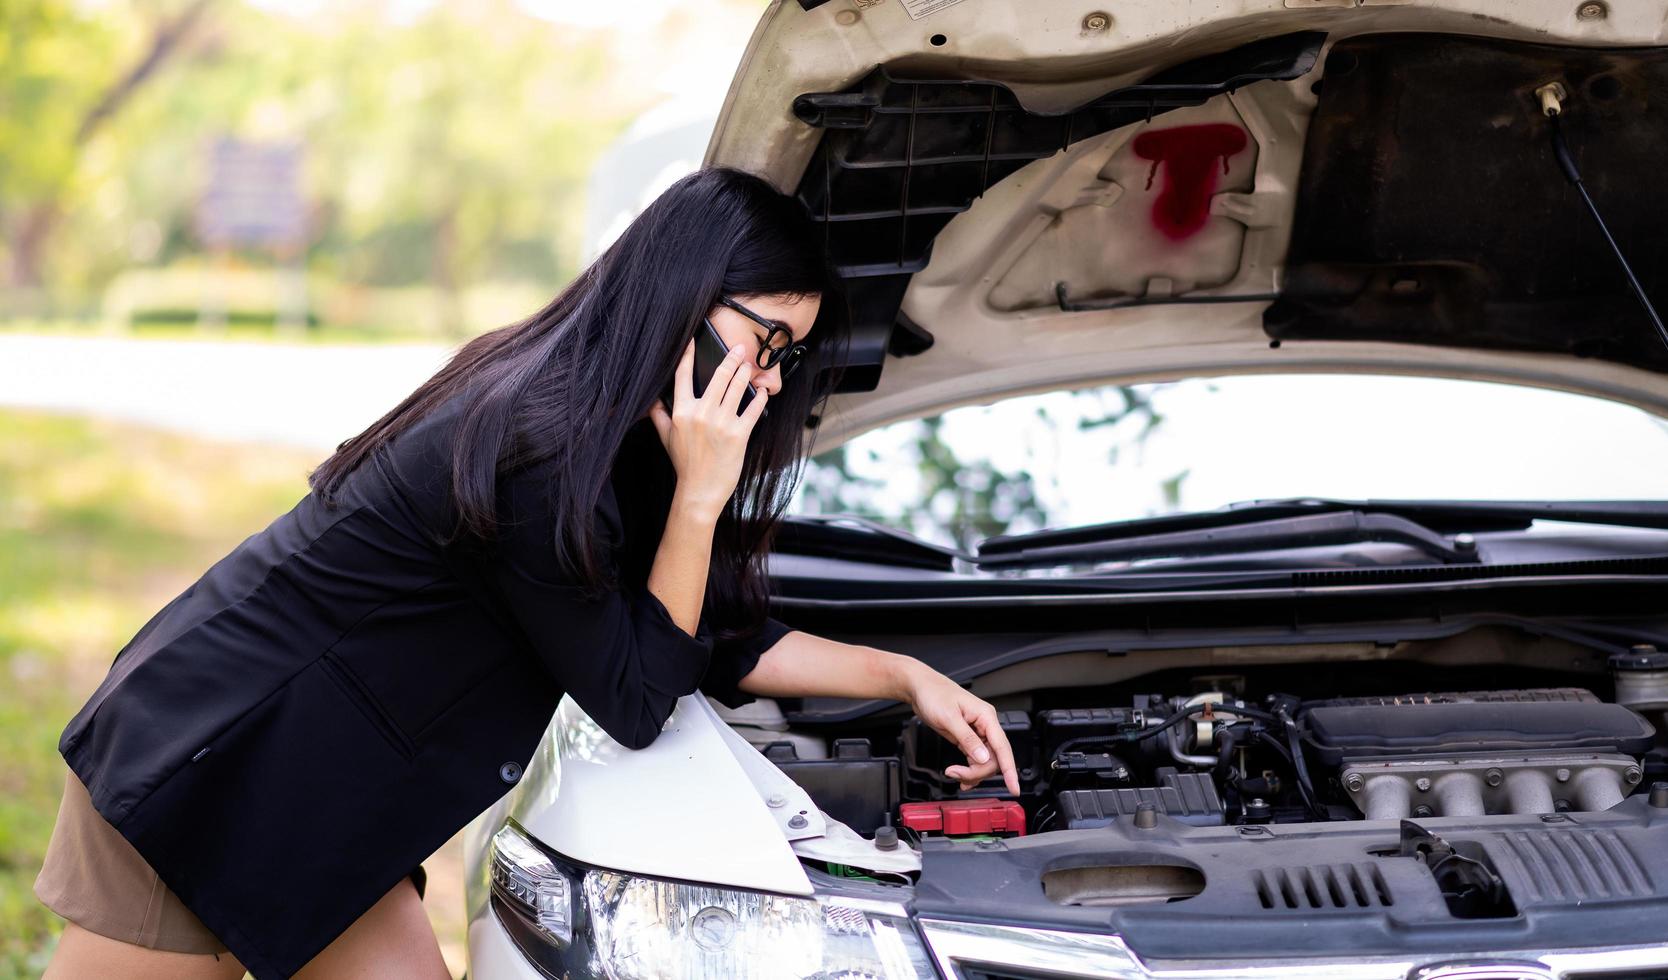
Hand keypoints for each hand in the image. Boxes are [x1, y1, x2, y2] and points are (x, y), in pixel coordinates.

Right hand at [649, 338, 767, 519]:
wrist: (700, 490)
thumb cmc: (684, 464)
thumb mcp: (666, 438)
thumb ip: (659, 416)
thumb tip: (652, 400)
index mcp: (681, 411)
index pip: (683, 376)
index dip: (688, 354)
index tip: (694, 339)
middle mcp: (701, 413)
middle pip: (718, 376)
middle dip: (731, 358)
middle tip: (740, 347)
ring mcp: (721, 423)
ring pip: (737, 388)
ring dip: (745, 373)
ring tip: (750, 365)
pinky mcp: (739, 434)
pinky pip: (753, 410)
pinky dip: (759, 398)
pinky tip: (762, 392)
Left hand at [899, 660, 1020, 795]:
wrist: (921, 688)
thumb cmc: (934, 694)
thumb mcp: (949, 717)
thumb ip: (967, 738)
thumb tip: (983, 757)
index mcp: (986, 717)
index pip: (1003, 747)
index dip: (1010, 770)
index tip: (1014, 787)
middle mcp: (985, 725)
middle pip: (993, 758)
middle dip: (978, 771)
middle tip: (957, 775)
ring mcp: (977, 732)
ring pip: (984, 761)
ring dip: (971, 772)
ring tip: (953, 774)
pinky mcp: (967, 738)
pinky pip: (975, 759)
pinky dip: (968, 770)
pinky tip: (960, 775)